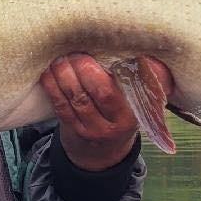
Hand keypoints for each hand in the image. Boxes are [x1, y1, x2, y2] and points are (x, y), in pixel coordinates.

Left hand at [39, 53, 173, 171]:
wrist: (106, 149)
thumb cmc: (126, 111)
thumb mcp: (143, 101)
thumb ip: (148, 79)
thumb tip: (151, 58)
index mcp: (130, 116)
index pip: (112, 93)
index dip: (99, 72)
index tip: (95, 51)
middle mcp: (111, 127)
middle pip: (93, 94)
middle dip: (81, 69)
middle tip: (75, 52)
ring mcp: (90, 130)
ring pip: (75, 99)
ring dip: (64, 75)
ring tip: (60, 57)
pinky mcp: (73, 130)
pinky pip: (61, 106)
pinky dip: (53, 87)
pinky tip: (49, 72)